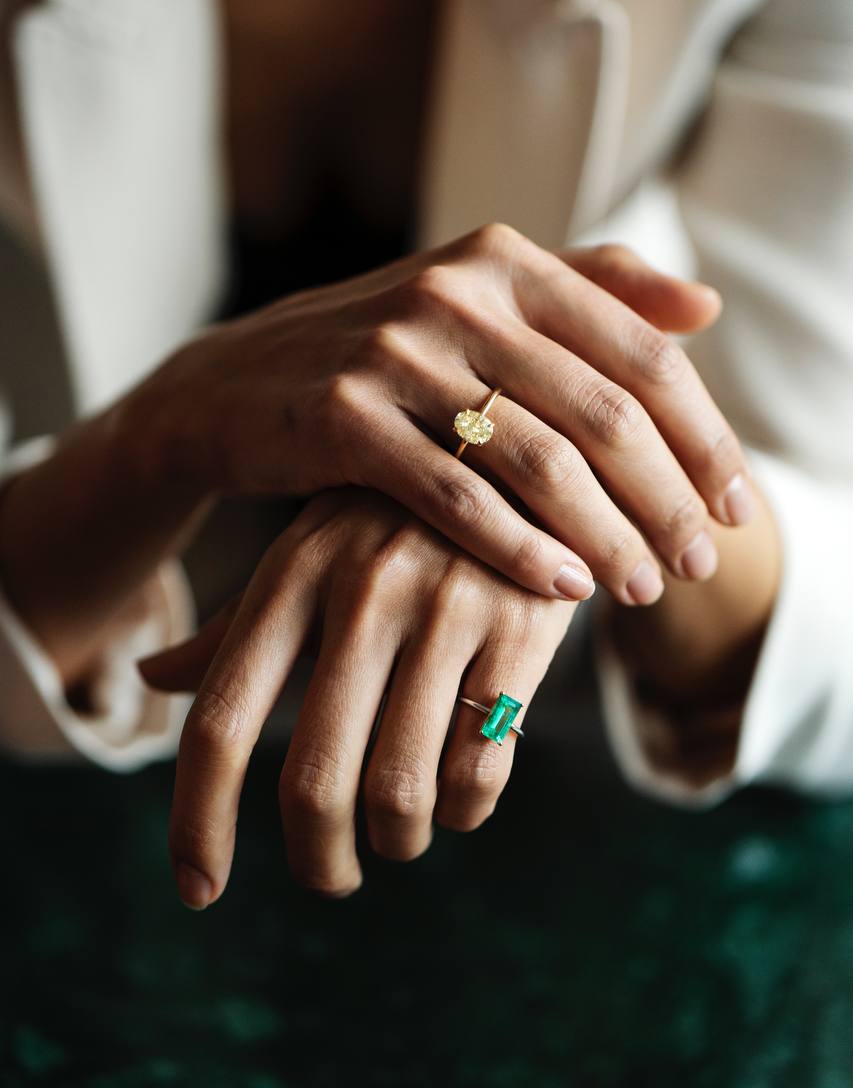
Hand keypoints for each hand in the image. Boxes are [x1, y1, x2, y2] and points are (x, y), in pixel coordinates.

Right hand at [131, 227, 752, 604]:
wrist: (233, 383)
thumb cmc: (381, 353)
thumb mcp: (479, 301)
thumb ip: (592, 291)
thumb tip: (708, 310)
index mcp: (504, 257)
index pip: (643, 352)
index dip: (704, 435)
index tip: (736, 505)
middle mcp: (456, 290)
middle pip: (603, 410)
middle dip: (666, 498)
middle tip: (697, 563)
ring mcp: (396, 352)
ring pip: (537, 458)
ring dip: (606, 533)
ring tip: (643, 587)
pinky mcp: (342, 417)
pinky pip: (455, 496)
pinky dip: (519, 548)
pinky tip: (563, 588)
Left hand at [139, 489, 575, 904]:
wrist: (514, 452)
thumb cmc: (391, 522)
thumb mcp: (307, 555)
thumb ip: (235, 627)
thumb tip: (149, 679)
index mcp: (290, 576)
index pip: (220, 721)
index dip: (197, 819)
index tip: (199, 889)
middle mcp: (359, 591)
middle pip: (312, 781)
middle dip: (318, 858)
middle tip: (329, 876)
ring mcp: (444, 608)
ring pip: (402, 790)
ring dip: (398, 839)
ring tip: (400, 833)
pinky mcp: (521, 630)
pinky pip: (481, 770)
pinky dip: (465, 810)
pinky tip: (462, 796)